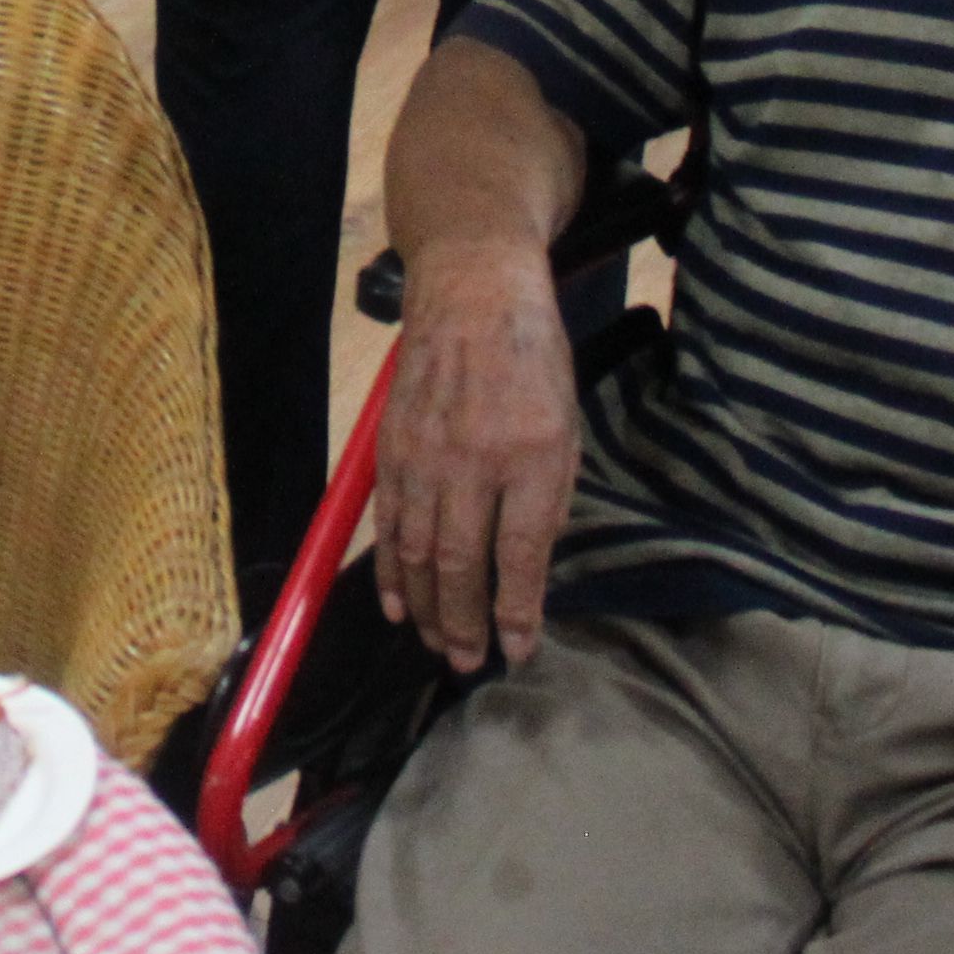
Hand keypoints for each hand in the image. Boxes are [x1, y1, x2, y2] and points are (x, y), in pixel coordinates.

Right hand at [371, 240, 582, 672]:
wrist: (472, 290)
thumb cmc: (533, 360)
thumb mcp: (565, 426)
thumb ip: (548, 499)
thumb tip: (527, 570)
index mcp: (530, 455)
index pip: (519, 555)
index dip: (517, 612)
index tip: (517, 653)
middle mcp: (472, 460)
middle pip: (459, 563)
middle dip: (464, 624)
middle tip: (468, 663)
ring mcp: (423, 454)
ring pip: (417, 551)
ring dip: (426, 609)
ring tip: (438, 646)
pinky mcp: (390, 448)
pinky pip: (388, 523)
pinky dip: (389, 570)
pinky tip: (398, 605)